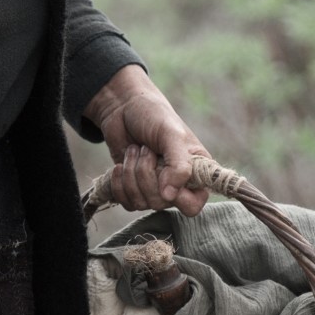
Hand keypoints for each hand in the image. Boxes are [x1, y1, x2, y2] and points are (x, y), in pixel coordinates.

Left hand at [82, 64, 210, 215]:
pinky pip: (125, 202)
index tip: (164, 174)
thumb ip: (178, 165)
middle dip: (146, 173)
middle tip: (146, 149)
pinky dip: (118, 183)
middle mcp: (176, 184)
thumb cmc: (154, 116)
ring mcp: (154, 188)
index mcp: (195, 172)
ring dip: (131, 173)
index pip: (193, 205)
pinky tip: (120, 165)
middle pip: (160, 203)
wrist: (123, 109)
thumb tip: (169, 196)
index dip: (178, 197)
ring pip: (140, 203)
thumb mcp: (171, 134)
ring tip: (135, 150)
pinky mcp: (133, 189)